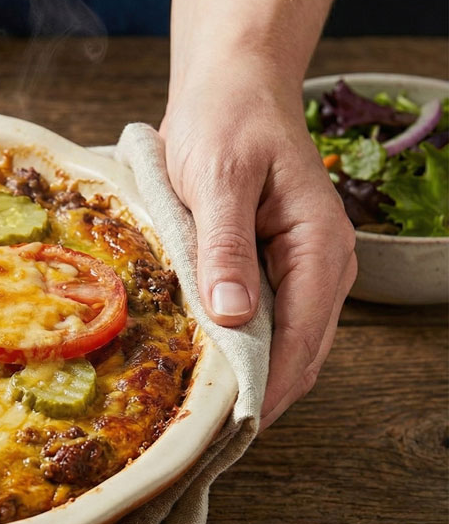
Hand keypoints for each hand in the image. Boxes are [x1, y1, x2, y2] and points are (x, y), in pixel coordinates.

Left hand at [161, 71, 356, 427]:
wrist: (231, 87)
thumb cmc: (227, 122)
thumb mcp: (217, 179)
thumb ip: (225, 246)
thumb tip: (233, 315)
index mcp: (318, 245)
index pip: (300, 337)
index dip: (266, 385)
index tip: (229, 425)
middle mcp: (321, 265)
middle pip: (299, 352)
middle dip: (259, 394)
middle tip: (206, 436)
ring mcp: (301, 269)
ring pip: (284, 342)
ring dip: (249, 375)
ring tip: (202, 413)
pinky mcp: (274, 266)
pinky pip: (265, 321)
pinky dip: (240, 347)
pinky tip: (206, 365)